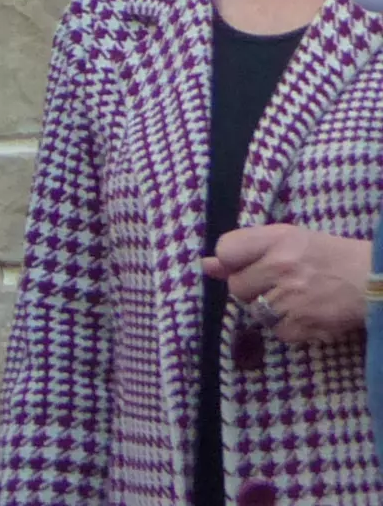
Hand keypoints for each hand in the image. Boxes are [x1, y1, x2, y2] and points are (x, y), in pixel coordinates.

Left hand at [205, 225, 371, 345]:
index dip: (231, 261)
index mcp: (276, 239)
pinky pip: (277, 332)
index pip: (226, 250)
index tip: (245, 264)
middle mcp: (281, 267)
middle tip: (275, 284)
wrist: (374, 282)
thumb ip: (245, 250)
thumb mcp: (287, 240)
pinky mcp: (305, 324)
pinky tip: (304, 315)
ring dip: (269, 309)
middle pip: (237, 287)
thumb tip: (206, 266)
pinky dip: (288, 328)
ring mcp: (292, 298)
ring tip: (293, 299)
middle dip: (252, 288)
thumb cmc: (328, 256)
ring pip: (256, 312)